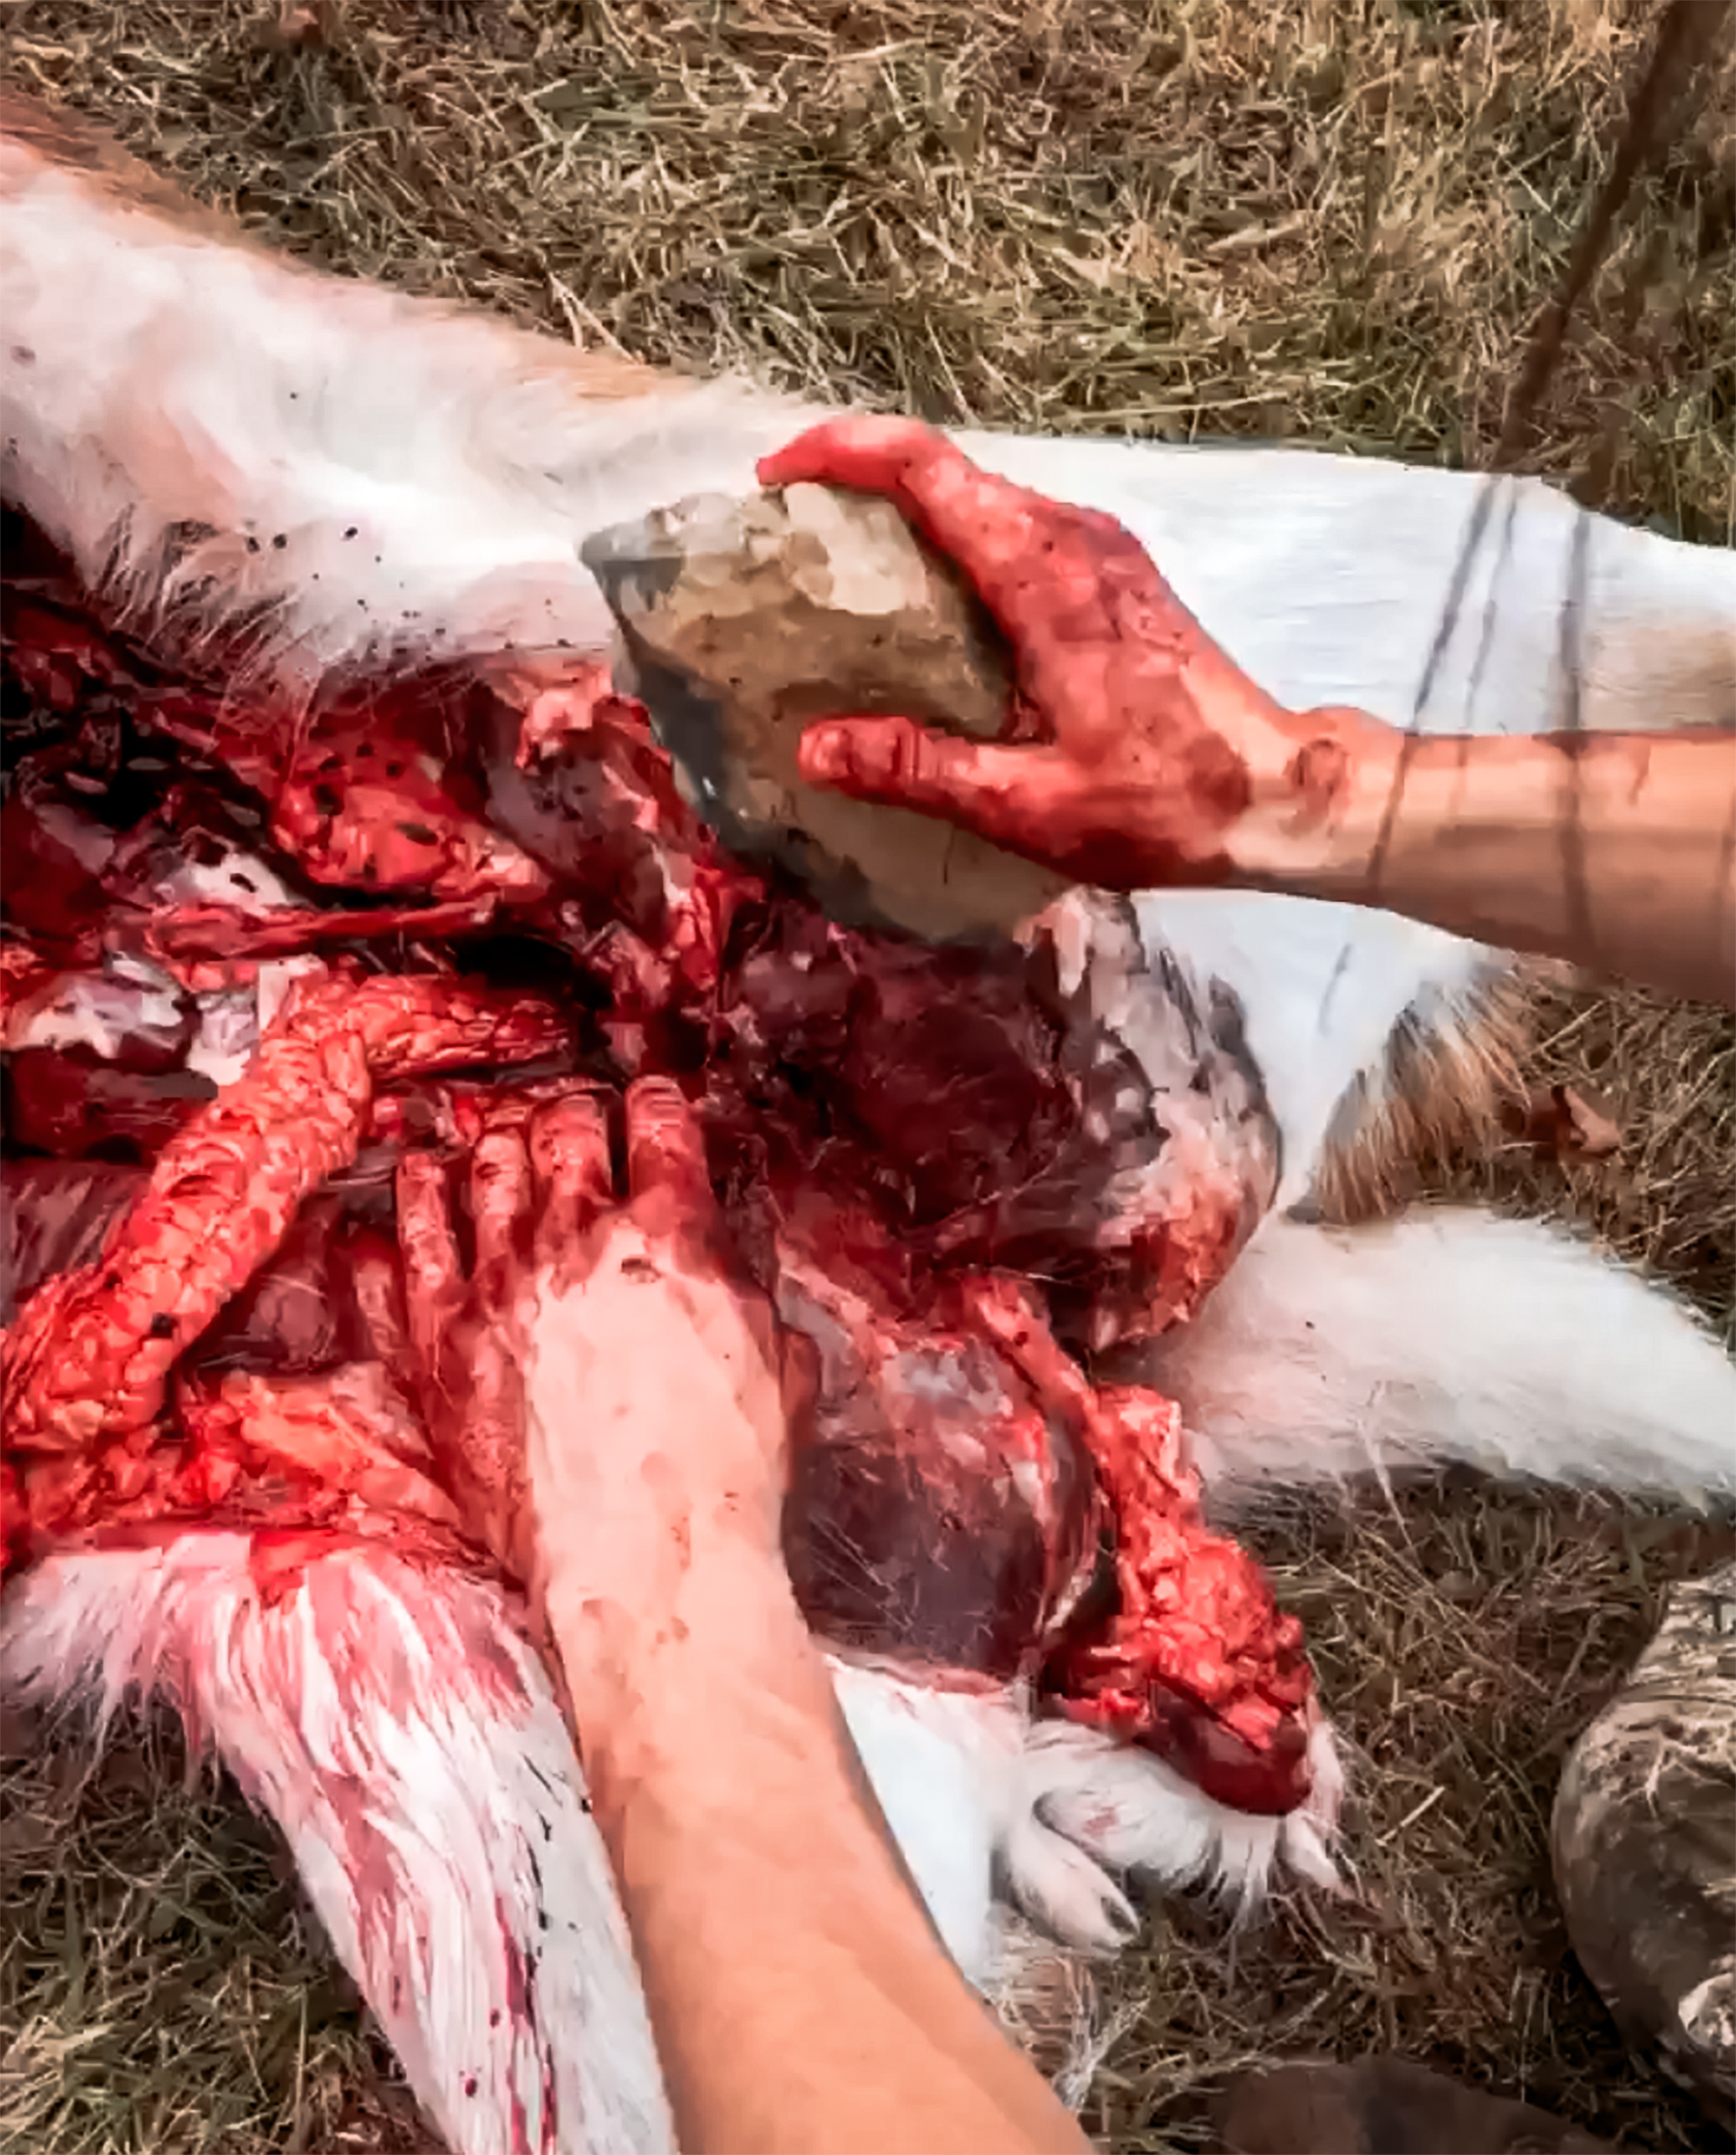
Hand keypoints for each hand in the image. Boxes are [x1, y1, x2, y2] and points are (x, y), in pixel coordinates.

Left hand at [398, 1079, 808, 1642]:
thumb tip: (737, 1273)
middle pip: (561, 1126)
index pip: (655, 1119)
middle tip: (574, 1129)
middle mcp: (577, 1238)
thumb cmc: (721, 1476)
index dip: (653, 1102)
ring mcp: (498, 1283)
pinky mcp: (439, 1338)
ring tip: (495, 1143)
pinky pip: (408, 1243)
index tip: (648, 1106)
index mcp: (671, 1234)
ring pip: (482, 1166)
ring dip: (496, 1145)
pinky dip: (413, 1200)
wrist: (640, 1557)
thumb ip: (750, 1296)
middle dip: (573, 1117)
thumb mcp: (780, 1365)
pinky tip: (417, 1183)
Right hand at [758, 416, 1387, 890]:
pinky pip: (1015, 530)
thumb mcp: (1025, 803)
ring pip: (982, 498)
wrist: (1277, 794)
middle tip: (792, 540)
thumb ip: (916, 768)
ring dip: (908, 515)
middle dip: (859, 484)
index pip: (926, 467)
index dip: (841, 451)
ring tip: (844, 572)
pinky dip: (955, 544)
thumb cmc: (1160, 801)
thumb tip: (814, 746)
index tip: (778, 478)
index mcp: (1041, 574)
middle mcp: (1072, 537)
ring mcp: (1101, 550)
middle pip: (947, 471)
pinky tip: (928, 608)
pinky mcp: (1116, 575)